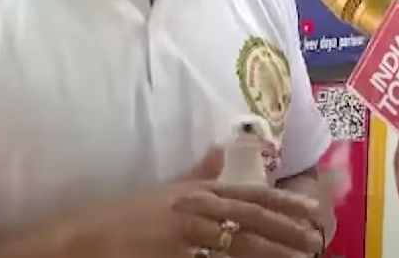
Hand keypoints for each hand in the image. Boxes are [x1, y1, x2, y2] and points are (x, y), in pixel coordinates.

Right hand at [81, 147, 323, 257]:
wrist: (82, 239)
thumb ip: (199, 174)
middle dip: (287, 229)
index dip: (283, 202)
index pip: (248, 195)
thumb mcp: (166, 190)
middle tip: (316, 239)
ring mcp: (184, 237)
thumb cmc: (123, 217)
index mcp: (196, 192)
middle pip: (251, 220)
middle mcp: (195, 210)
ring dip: (272, 251)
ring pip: (239, 244)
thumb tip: (222, 150)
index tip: (310, 210)